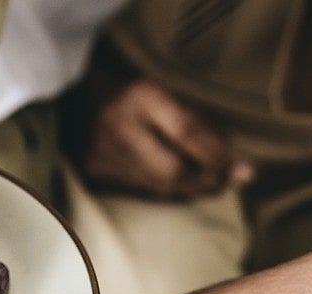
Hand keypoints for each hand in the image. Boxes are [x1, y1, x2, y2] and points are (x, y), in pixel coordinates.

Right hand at [73, 80, 252, 197]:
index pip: (186, 130)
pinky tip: (180, 185)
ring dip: (190, 188)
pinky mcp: (91, 169)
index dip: (218, 154)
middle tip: (231, 182)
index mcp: (138, 95)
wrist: (68, 93)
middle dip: (206, 180)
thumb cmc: (126, 87)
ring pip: (156, 184)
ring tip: (213, 185)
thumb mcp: (160, 89)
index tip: (244, 168)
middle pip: (172, 169)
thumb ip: (194, 118)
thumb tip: (235, 161)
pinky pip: (138, 187)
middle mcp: (117, 126)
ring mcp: (100, 152)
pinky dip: (163, 188)